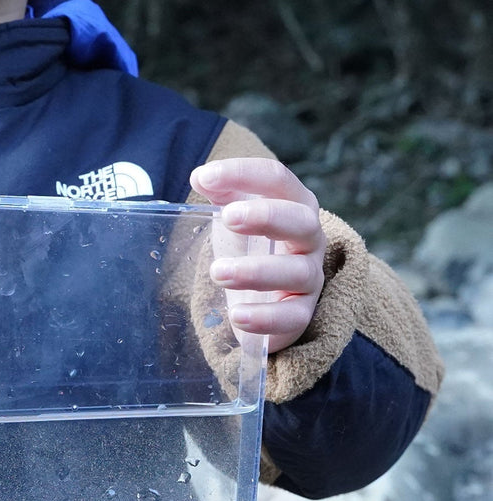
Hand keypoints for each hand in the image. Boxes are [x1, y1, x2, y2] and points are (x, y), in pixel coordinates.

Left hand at [190, 158, 325, 352]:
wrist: (263, 299)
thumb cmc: (250, 246)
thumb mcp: (235, 217)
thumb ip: (222, 194)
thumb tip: (201, 176)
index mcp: (293, 205)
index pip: (278, 179)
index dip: (244, 173)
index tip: (204, 177)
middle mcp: (309, 238)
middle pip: (301, 221)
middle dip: (266, 217)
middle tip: (226, 218)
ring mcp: (309, 277)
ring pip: (297, 272)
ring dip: (256, 271)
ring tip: (217, 272)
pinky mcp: (301, 313)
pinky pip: (293, 316)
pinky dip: (265, 317)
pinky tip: (237, 315)